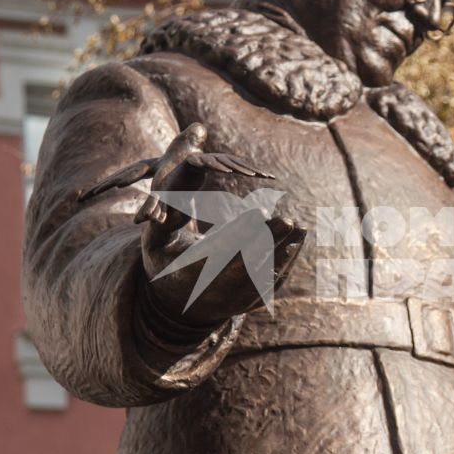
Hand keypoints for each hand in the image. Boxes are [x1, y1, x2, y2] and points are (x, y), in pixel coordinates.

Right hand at [135, 124, 304, 324]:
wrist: (174, 304)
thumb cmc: (164, 256)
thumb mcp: (155, 232)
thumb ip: (165, 198)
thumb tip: (185, 148)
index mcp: (188, 273)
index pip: (217, 252)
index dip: (238, 232)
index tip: (257, 212)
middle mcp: (214, 290)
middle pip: (246, 266)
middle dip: (268, 242)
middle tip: (286, 219)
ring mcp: (235, 300)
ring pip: (263, 275)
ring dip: (283, 250)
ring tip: (297, 225)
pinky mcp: (251, 300)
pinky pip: (273, 279)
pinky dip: (286, 258)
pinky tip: (298, 236)